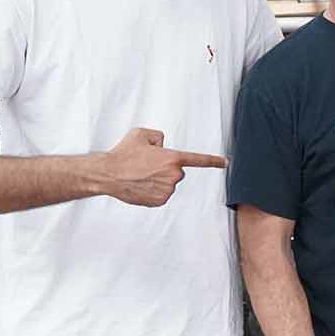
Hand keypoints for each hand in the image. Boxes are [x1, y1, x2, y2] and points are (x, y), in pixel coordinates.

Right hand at [100, 128, 225, 206]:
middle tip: (145, 165)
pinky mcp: (160, 201)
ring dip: (157, 179)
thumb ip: (158, 137)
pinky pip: (161, 194)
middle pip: (175, 171)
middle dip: (164, 167)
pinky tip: (140, 185)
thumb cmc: (123, 153)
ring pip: (167, 183)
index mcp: (173, 158)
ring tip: (139, 175)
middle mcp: (174, 175)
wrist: (108, 174)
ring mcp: (167, 190)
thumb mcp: (142, 134)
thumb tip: (162, 146)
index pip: (199, 159)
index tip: (226, 162)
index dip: (214, 161)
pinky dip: (152, 190)